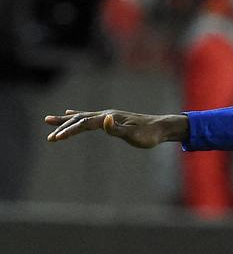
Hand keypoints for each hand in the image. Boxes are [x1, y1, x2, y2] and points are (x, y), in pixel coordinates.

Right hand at [45, 109, 187, 148]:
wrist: (162, 127)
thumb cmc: (149, 134)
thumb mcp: (135, 135)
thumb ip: (118, 129)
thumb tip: (104, 119)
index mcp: (109, 118)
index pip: (84, 124)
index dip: (69, 131)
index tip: (56, 139)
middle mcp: (106, 115)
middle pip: (79, 120)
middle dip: (63, 128)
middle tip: (49, 138)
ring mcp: (108, 116)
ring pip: (81, 117)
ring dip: (65, 120)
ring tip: (48, 120)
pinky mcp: (111, 119)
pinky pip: (89, 117)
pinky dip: (77, 116)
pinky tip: (70, 114)